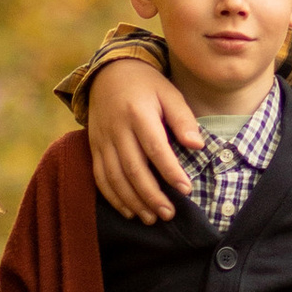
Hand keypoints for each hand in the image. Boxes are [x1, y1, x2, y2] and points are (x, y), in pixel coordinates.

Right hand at [82, 51, 199, 221]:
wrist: (109, 73)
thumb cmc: (146, 85)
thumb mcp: (169, 93)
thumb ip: (183, 119)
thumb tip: (197, 145)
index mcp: (137, 113)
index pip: (155, 148)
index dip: (170, 171)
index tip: (186, 189)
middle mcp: (117, 129)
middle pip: (133, 168)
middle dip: (151, 195)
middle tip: (169, 214)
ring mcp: (102, 140)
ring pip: (114, 177)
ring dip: (133, 201)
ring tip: (151, 218)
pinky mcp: (94, 147)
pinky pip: (100, 177)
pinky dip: (113, 197)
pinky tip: (129, 211)